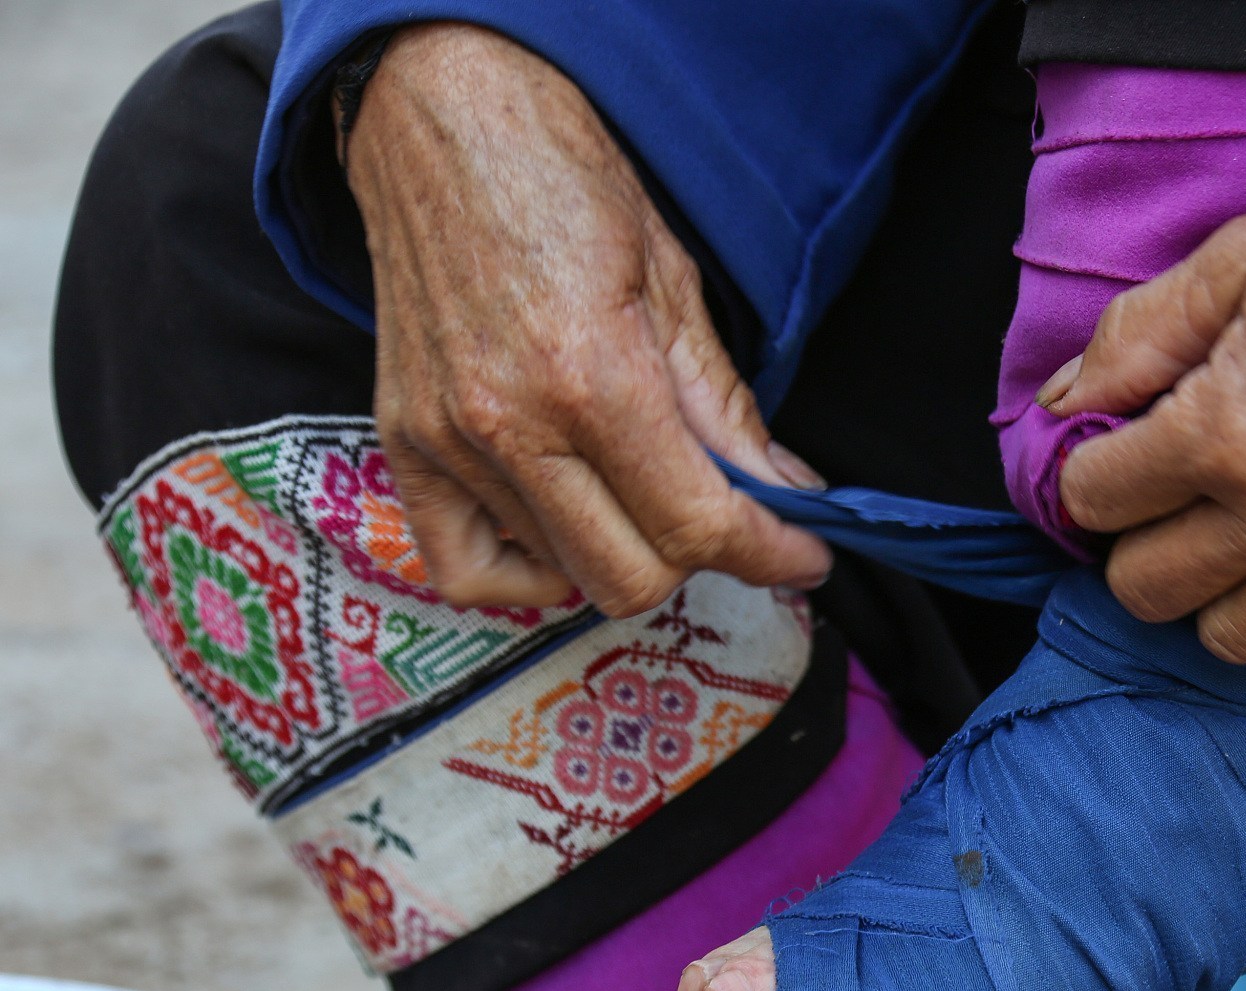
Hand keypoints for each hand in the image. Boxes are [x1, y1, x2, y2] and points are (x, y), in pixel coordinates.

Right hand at [345, 24, 830, 616]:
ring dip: (621, 549)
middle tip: (725, 515)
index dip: (770, 553)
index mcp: (592, 377)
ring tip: (641, 488)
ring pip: (564, 572)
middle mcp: (510, 425)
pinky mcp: (401, 444)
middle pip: (632, 577)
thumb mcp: (675, 284)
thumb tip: (788, 496)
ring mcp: (447, 442)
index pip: (698, 524)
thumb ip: (727, 409)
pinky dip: (526, 572)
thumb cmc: (562, 179)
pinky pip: (463, 572)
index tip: (804, 556)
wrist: (443, 117)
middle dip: (700, 558)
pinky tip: (565, 529)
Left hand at [1043, 142, 1245, 694]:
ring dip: (1214, 594)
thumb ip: (1136, 336)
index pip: (1092, 502)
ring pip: (1227, 641)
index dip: (1094, 471)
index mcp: (1223, 431)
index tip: (1122, 448)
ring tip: (1237, 538)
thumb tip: (1063, 403)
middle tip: (1171, 494)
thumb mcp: (1239, 257)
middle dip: (1138, 540)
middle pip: (1144, 590)